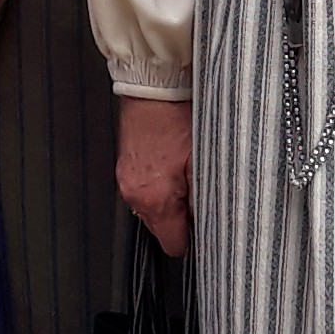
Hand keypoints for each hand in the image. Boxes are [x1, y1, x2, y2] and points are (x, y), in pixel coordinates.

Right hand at [116, 96, 193, 254]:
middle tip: (198, 194)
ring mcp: (126, 181)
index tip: (204, 228)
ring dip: (168, 201)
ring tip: (184, 176)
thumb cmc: (178, 118)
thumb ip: (205, 197)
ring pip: (151, 209)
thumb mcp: (203, 162)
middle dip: (179, 219)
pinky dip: (158, 185)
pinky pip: (143, 190)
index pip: (172, 244)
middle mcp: (135, 195)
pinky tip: (171, 166)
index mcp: (156, 199)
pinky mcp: (124, 167)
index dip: (192, 239)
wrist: (152, 89)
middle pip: (160, 228)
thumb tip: (210, 219)